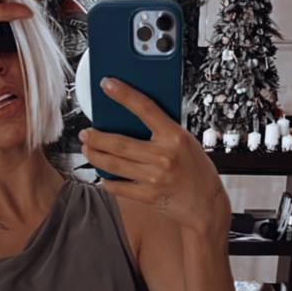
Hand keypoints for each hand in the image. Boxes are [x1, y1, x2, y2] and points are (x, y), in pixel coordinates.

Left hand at [78, 78, 229, 236]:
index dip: (124, 94)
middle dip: (97, 137)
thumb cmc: (196, 170)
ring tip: (87, 149)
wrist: (206, 205)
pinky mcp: (148, 196)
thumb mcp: (187, 142)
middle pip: (120, 143)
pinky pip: (119, 187)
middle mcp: (164, 157)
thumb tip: (133, 118)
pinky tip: (103, 174)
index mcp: (175, 137)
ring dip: (96, 156)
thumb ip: (163, 130)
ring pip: (114, 165)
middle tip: (85, 132)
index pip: (145, 108)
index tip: (107, 85)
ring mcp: (154, 178)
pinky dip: (108, 180)